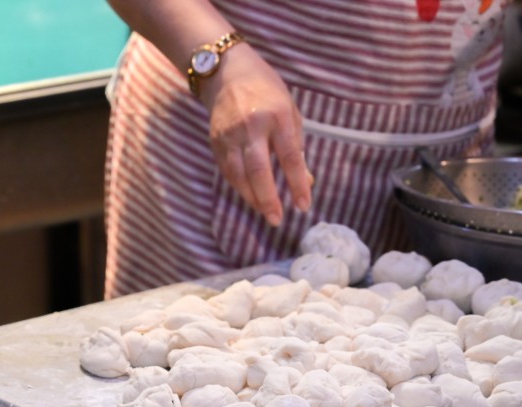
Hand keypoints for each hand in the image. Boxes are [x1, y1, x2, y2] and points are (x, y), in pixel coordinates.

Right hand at [199, 45, 312, 226]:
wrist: (228, 72)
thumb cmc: (267, 92)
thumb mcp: (290, 112)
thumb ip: (296, 146)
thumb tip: (305, 181)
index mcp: (278, 116)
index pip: (290, 157)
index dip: (297, 184)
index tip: (304, 205)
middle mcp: (252, 126)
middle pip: (259, 170)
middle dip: (268, 198)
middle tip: (277, 219)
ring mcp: (230, 134)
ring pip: (239, 175)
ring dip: (252, 198)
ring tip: (265, 212)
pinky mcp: (215, 141)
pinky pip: (228, 170)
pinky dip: (239, 187)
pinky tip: (249, 196)